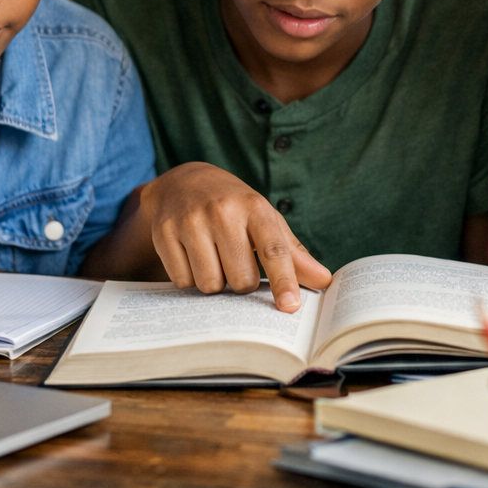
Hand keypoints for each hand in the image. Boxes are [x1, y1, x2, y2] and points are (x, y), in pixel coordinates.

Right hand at [139, 162, 331, 312]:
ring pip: (209, 285)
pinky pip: (182, 282)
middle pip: (240, 279)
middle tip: (236, 265)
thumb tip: (324, 281)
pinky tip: (192, 257)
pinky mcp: (163, 233)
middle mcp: (222, 212)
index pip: (273, 250)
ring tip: (214, 260)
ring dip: (214, 284)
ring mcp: (190, 221)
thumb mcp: (266, 220)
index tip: (290, 306)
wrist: (185, 181)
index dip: (283, 280)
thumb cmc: (235, 208)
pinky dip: (190, 279)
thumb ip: (293, 253)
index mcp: (254, 208)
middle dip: (241, 283)